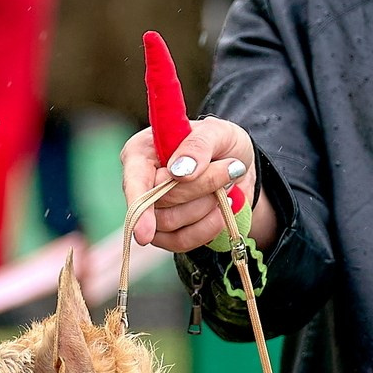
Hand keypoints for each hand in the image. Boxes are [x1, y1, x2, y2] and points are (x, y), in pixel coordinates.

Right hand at [119, 116, 273, 253]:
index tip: (145, 233)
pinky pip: (182, 240)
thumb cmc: (221, 144)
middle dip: (202, 187)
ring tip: (225, 185)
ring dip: (207, 204)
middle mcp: (140, 183)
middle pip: (160, 201)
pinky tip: (222, 210)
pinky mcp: (167, 233)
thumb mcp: (217, 132)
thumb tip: (179, 172)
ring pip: (170, 222)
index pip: (135, 181)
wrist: (238, 168)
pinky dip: (209, 226)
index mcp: (141, 152)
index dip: (139, 205)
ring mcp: (151, 212)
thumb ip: (198, 145)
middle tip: (230, 168)